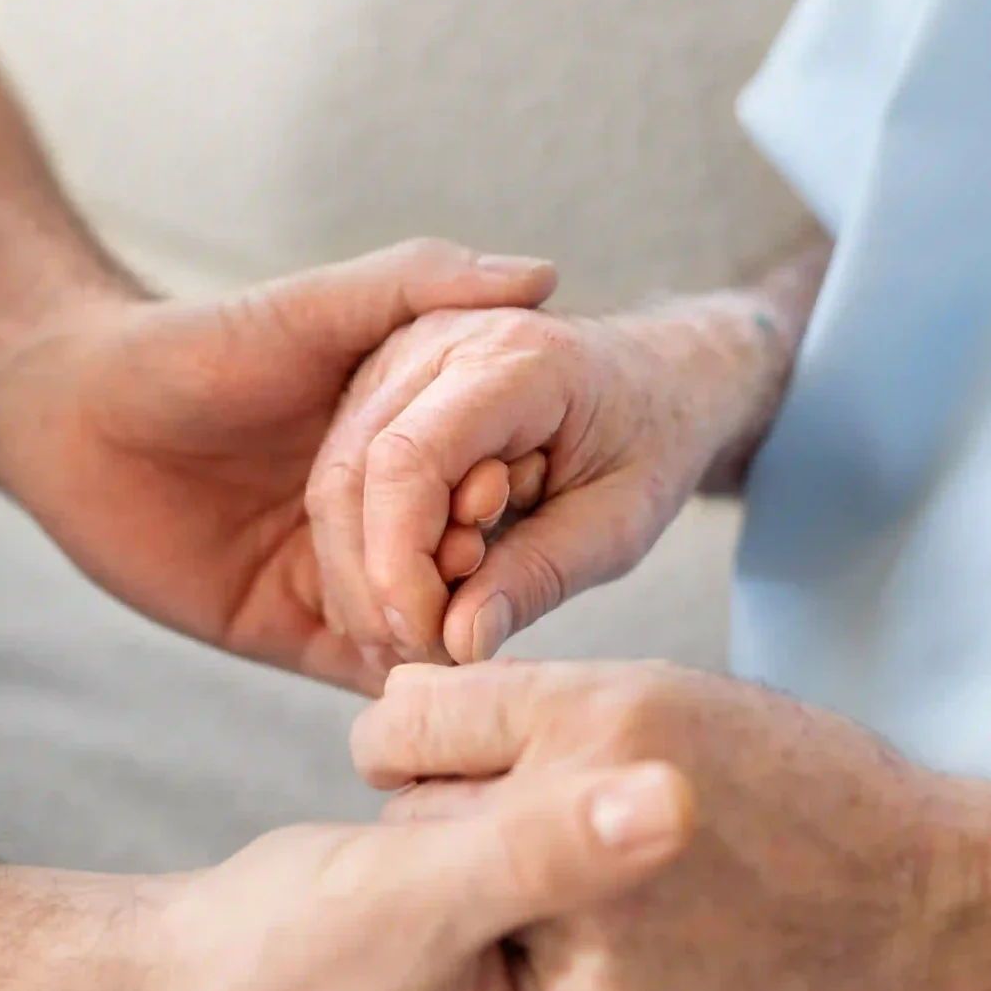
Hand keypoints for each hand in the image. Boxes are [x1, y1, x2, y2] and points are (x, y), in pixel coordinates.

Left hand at [0, 240, 558, 690]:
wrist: (69, 413)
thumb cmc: (195, 347)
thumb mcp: (315, 308)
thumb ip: (418, 284)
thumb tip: (542, 275)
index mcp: (409, 438)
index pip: (494, 481)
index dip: (511, 491)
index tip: (510, 492)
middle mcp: (387, 512)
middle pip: (470, 561)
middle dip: (485, 572)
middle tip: (472, 566)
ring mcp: (342, 574)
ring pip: (425, 624)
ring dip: (446, 631)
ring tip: (451, 626)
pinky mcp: (291, 629)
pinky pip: (360, 670)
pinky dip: (394, 680)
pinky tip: (414, 676)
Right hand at [145, 756, 699, 990]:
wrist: (165, 972)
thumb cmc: (273, 958)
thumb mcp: (420, 894)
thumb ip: (542, 849)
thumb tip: (679, 801)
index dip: (703, 902)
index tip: (699, 799)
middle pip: (652, 967)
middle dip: (636, 872)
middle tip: (629, 773)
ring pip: (598, 929)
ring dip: (579, 851)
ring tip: (555, 783)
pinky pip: (548, 913)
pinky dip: (533, 854)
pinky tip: (511, 796)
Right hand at [307, 293, 793, 668]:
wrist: (658, 375)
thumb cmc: (651, 440)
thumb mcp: (621, 522)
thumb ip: (540, 577)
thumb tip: (457, 643)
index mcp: (513, 358)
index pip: (408, 460)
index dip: (399, 563)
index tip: (430, 639)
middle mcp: (438, 340)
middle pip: (351, 474)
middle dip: (375, 582)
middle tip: (430, 649)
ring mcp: (399, 354)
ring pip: (333, 480)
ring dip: (367, 571)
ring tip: (436, 621)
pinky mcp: (381, 384)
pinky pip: (344, 476)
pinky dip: (369, 548)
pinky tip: (421, 589)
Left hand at [353, 661, 990, 990]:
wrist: (907, 908)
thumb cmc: (786, 785)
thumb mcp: (668, 698)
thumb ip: (532, 708)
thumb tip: (395, 712)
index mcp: (599, 712)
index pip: (407, 721)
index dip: (416, 745)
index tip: (440, 762)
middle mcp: (581, 806)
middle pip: (415, 816)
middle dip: (454, 823)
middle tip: (537, 833)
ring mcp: (584, 919)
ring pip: (458, 905)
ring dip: (495, 902)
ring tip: (603, 893)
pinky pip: (512, 979)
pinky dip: (546, 969)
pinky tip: (631, 951)